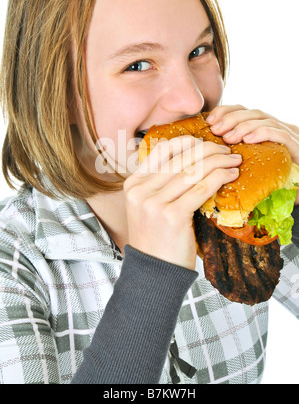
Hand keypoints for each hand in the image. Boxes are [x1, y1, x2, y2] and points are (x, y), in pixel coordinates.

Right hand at [124, 135, 241, 269]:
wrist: (153, 274)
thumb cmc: (157, 240)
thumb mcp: (149, 207)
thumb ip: (162, 184)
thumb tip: (192, 161)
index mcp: (133, 184)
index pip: (161, 150)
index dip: (187, 142)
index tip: (205, 143)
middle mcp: (141, 190)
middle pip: (180, 158)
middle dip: (209, 150)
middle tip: (227, 151)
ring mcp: (154, 203)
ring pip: (193, 171)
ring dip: (219, 162)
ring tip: (234, 161)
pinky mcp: (172, 216)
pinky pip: (201, 188)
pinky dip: (219, 178)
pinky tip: (231, 175)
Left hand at [206, 105, 298, 203]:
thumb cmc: (275, 179)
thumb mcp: (253, 163)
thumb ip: (236, 155)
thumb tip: (210, 154)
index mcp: (266, 128)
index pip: (244, 110)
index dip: (226, 111)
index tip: (210, 121)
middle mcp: (278, 127)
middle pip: (253, 113)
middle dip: (231, 118)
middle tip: (215, 130)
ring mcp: (290, 135)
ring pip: (264, 120)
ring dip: (243, 126)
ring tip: (227, 138)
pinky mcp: (297, 146)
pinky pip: (279, 134)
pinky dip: (262, 133)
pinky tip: (248, 140)